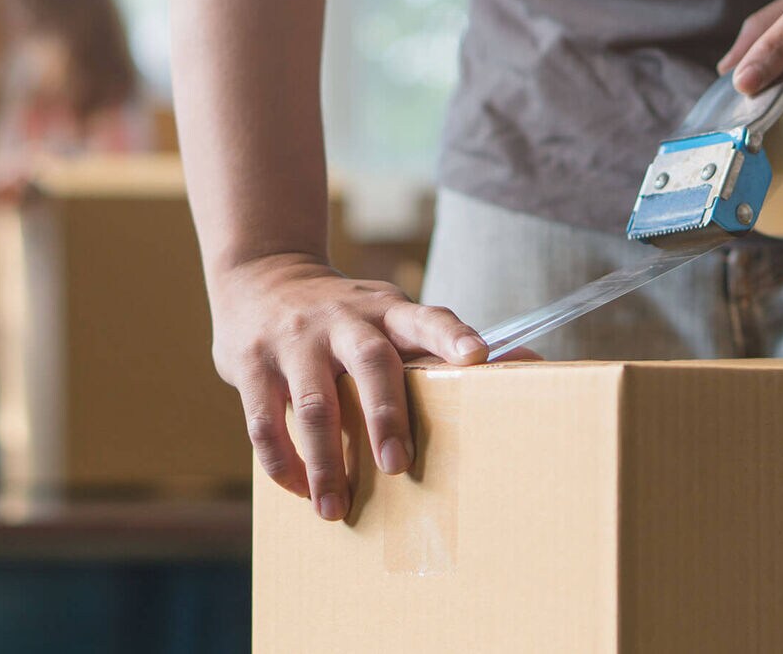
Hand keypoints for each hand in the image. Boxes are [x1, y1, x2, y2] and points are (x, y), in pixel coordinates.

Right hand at [208, 253, 487, 521]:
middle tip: (397, 467)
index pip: (425, 317)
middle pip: (370, 364)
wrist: (260, 274)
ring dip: (326, 461)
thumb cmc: (345, 314)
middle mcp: (342, 321)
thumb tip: (530, 363)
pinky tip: (298, 489)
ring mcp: (294, 340)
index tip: (477, 357)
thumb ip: (437, 344)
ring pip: (313, 403)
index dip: (452, 336)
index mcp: (386, 310)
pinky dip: (282, 461)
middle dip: (386, 417)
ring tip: (335, 507)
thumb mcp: (388, 312)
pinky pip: (264, 420)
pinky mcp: (252, 363)